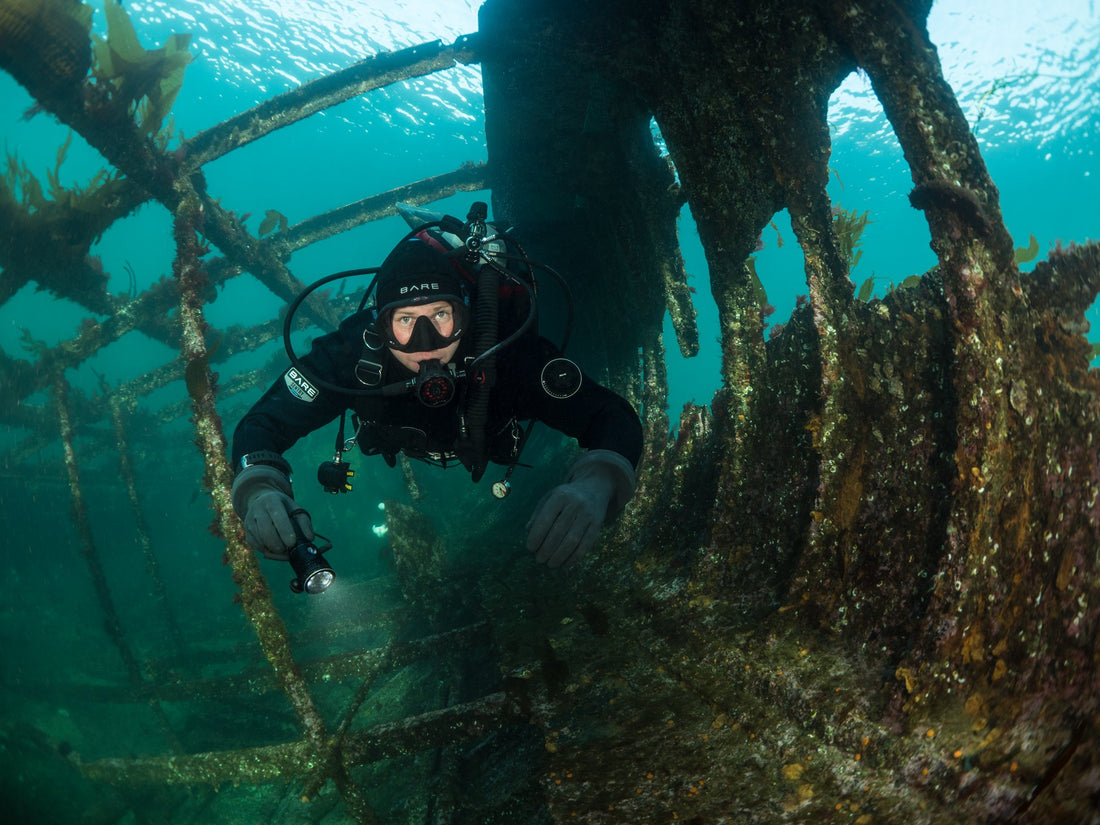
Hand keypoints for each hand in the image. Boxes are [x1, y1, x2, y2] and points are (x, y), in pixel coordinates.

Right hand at [231, 464, 313, 560]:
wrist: (262, 502)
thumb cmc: (283, 508)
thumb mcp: (295, 509)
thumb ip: (304, 523)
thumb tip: (310, 539)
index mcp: (272, 501)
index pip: (278, 516)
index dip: (285, 531)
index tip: (292, 543)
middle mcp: (257, 510)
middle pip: (266, 531)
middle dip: (278, 545)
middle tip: (288, 551)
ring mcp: (249, 521)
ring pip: (260, 541)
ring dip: (273, 551)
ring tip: (284, 551)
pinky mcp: (247, 532)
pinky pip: (256, 546)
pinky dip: (267, 551)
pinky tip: (275, 550)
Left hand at [526, 450, 636, 568]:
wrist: (594, 487)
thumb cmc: (566, 496)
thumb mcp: (549, 498)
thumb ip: (538, 513)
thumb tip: (528, 532)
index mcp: (560, 496)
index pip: (545, 519)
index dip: (536, 536)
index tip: (530, 548)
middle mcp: (575, 504)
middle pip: (559, 532)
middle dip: (547, 549)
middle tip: (539, 559)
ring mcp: (588, 515)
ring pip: (573, 541)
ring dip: (559, 556)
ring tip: (550, 564)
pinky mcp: (597, 525)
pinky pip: (586, 545)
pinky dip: (574, 558)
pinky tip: (565, 564)